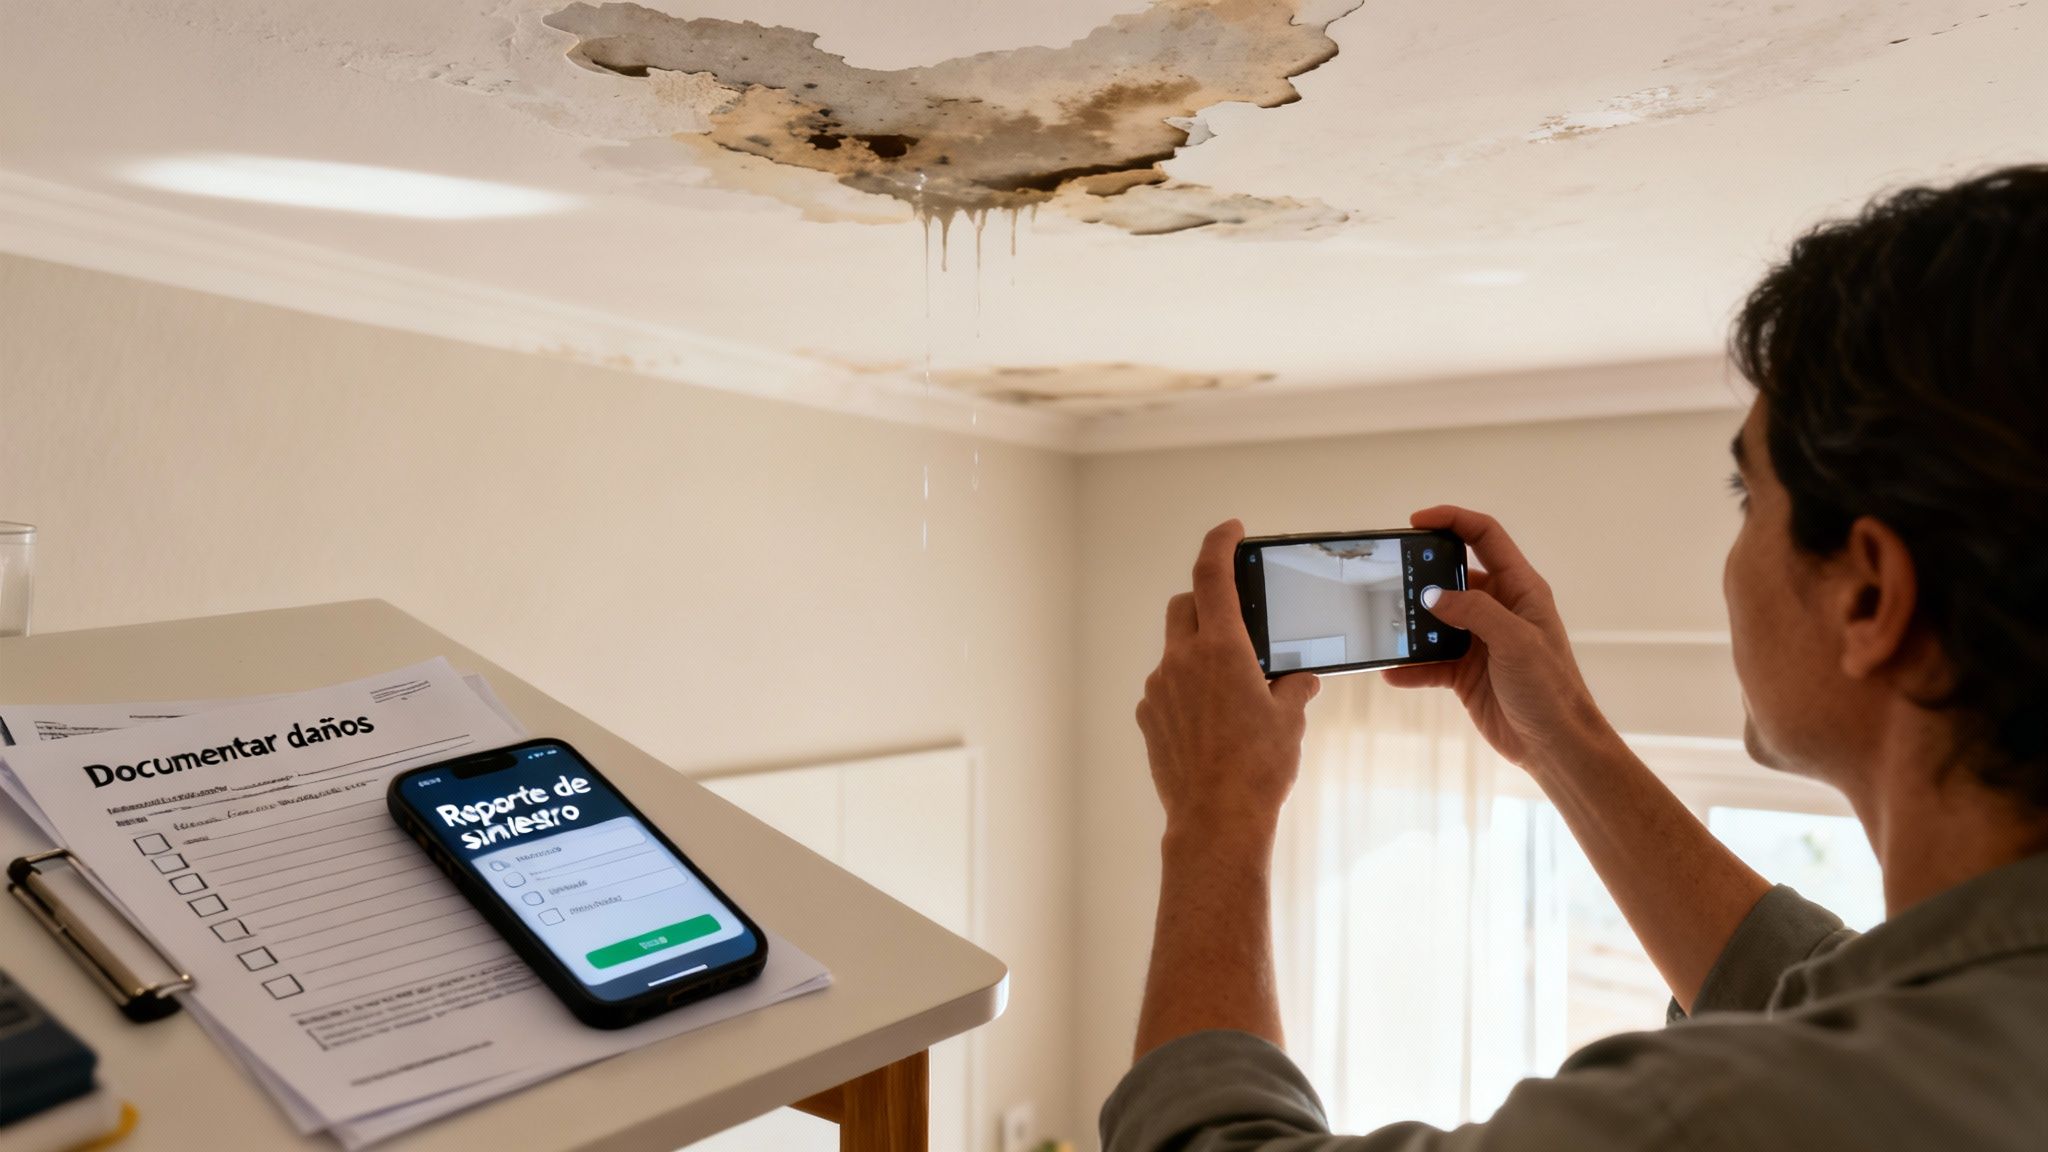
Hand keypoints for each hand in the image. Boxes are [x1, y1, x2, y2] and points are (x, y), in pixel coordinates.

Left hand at [1135, 520, 1321, 837]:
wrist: (1217, 820)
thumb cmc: (1258, 769)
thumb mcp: (1290, 720)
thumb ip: (1295, 688)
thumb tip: (1301, 679)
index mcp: (1221, 649)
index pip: (1213, 575)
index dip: (1220, 543)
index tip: (1231, 530)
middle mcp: (1182, 661)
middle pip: (1186, 606)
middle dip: (1208, 601)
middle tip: (1236, 618)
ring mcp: (1159, 689)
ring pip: (1174, 649)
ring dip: (1198, 652)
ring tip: (1232, 685)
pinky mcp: (1148, 717)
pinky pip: (1166, 687)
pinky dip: (1186, 688)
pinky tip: (1212, 719)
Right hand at [1383, 506, 1619, 774]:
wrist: (1554, 745)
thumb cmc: (1551, 690)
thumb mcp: (1516, 642)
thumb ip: (1475, 612)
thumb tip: (1433, 597)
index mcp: (1520, 589)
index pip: (1485, 537)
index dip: (1452, 521)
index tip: (1416, 522)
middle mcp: (1499, 609)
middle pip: (1452, 577)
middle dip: (1421, 577)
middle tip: (1391, 580)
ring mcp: (1480, 640)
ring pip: (1435, 620)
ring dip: (1411, 625)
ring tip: (1388, 629)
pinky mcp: (1465, 671)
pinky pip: (1430, 660)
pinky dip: (1411, 666)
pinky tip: (1393, 672)